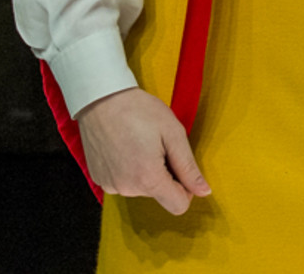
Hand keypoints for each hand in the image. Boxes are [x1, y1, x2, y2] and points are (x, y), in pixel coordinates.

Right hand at [74, 87, 210, 214]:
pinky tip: (126, 147)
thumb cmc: (138, 111)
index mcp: (148, 179)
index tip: (181, 166)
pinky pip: (124, 182)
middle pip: (160, 194)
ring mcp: (110, 185)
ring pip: (142, 188)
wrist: (101, 98)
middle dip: (165, 173)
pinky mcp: (100, 179)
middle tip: (157, 145)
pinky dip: (129, 169)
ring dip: (147, 170)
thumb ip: (188, 167)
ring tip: (140, 143)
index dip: (187, 188)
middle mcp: (127, 188)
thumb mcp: (173, 133)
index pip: (178, 206)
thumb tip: (203, 191)